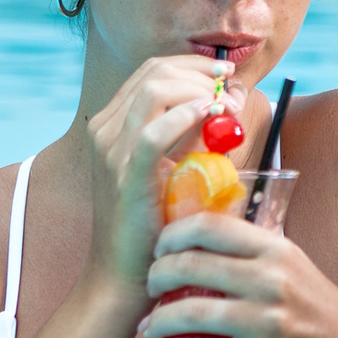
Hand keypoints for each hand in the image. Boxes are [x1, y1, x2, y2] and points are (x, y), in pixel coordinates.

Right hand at [82, 56, 246, 301]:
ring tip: (225, 108)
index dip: (195, 65)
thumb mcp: (173, 168)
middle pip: (156, 71)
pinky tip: (209, 117)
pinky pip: (154, 131)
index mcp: (112, 122)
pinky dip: (186, 115)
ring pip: (154, 89)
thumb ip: (194, 137)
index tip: (227, 75)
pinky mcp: (125, 174)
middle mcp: (105, 128)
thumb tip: (227, 105)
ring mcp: (110, 149)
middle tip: (232, 92)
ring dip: (198, 90)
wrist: (123, 272)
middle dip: (202, 74)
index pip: (153, 70)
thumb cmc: (153, 222)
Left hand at [138, 212, 337, 337]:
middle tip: (150, 288)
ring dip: (157, 321)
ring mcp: (268, 323)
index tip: (160, 249)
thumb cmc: (321, 309)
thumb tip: (199, 241)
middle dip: (156, 277)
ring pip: (190, 313)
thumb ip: (251, 252)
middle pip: (190, 264)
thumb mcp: (292, 264)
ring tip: (148, 327)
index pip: (209, 226)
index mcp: (275, 250)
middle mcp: (270, 280)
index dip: (172, 235)